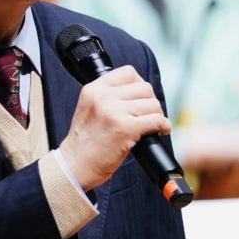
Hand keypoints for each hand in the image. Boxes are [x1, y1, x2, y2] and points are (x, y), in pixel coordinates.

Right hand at [59, 66, 170, 191]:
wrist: (75, 165)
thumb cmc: (84, 143)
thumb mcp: (88, 109)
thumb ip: (107, 97)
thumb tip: (138, 93)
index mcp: (93, 90)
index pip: (127, 73)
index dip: (139, 84)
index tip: (141, 97)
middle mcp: (103, 97)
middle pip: (144, 88)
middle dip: (151, 102)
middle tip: (149, 115)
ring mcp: (115, 112)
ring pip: (152, 104)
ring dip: (158, 115)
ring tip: (154, 125)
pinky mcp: (126, 128)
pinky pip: (156, 120)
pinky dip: (163, 126)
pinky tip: (161, 131)